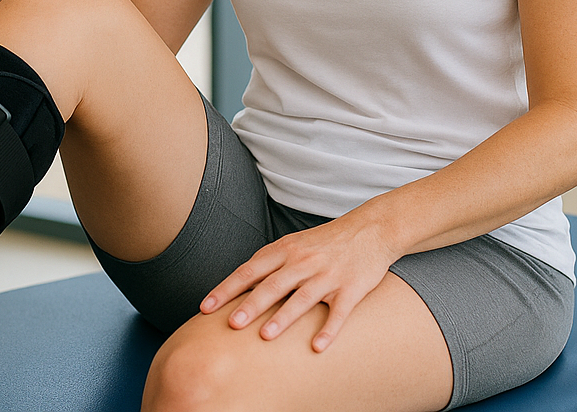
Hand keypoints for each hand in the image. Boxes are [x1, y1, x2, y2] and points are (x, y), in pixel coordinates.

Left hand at [199, 215, 396, 351]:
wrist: (370, 229)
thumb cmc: (324, 242)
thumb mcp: (293, 244)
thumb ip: (268, 263)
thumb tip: (237, 285)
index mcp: (284, 251)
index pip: (249, 271)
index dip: (226, 290)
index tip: (205, 307)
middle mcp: (303, 262)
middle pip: (272, 285)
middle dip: (250, 305)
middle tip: (231, 324)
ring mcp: (327, 275)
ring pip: (302, 298)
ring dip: (283, 318)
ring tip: (265, 336)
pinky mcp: (351, 288)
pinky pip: (339, 312)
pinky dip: (328, 329)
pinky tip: (317, 346)